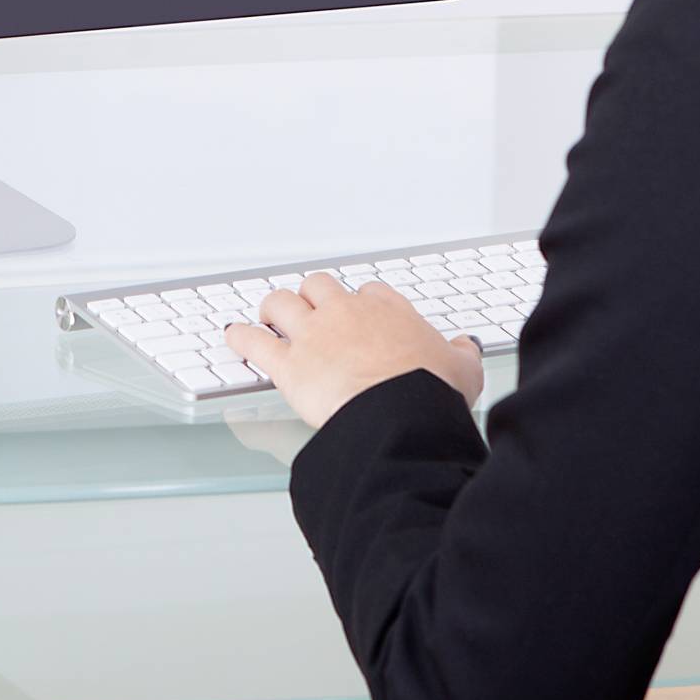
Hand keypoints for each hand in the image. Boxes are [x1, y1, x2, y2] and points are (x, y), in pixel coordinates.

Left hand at [225, 274, 485, 429]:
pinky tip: (234, 337)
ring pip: (281, 303)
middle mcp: (346, 314)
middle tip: (308, 308)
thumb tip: (465, 348)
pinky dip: (241, 338)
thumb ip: (460, 355)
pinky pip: (255, 342)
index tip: (358, 312)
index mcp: (388, 310)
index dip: (359, 302)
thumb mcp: (462, 370)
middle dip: (311, 296)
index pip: (368, 292)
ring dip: (272, 309)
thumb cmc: (429, 392)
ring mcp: (314, 336)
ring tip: (268, 315)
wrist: (400, 413)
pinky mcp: (288, 364)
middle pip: (319, 286)